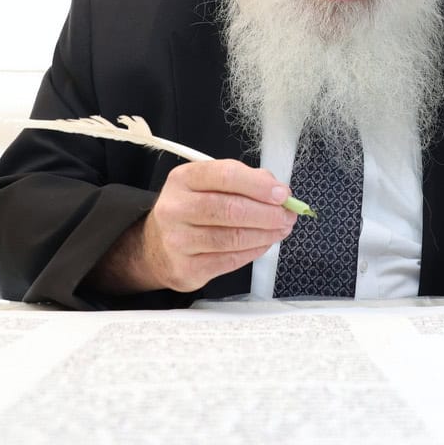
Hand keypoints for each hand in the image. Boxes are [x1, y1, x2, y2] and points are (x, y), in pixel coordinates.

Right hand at [100, 159, 297, 293]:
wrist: (155, 248)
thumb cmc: (191, 210)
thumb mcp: (207, 185)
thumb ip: (242, 181)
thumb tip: (277, 189)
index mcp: (183, 179)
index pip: (225, 175)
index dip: (258, 185)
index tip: (282, 193)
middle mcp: (175, 208)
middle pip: (230, 209)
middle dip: (267, 213)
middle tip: (288, 215)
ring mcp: (178, 241)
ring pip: (233, 237)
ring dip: (265, 234)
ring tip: (282, 229)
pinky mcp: (187, 268)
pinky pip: (230, 260)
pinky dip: (254, 251)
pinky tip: (265, 243)